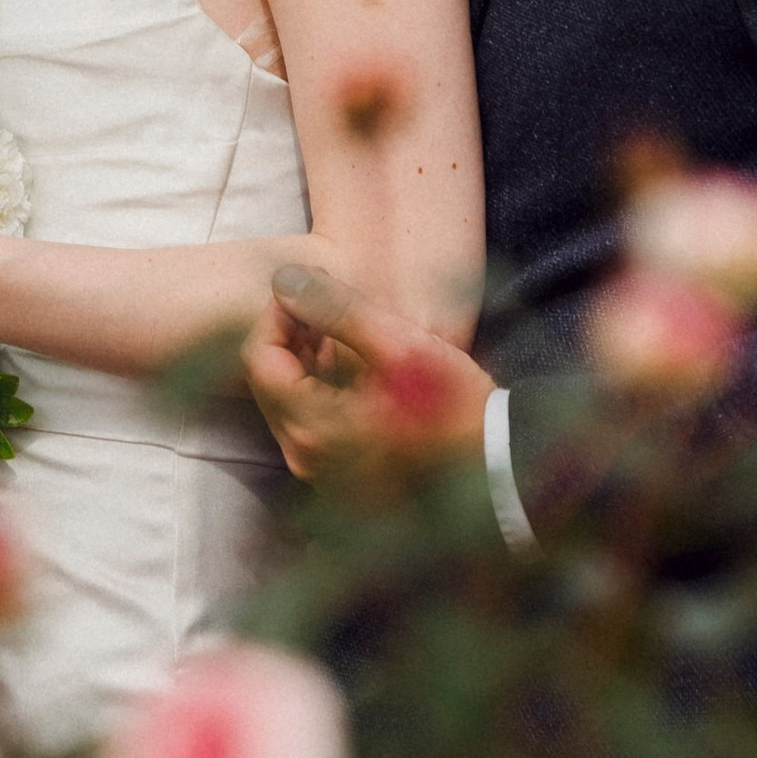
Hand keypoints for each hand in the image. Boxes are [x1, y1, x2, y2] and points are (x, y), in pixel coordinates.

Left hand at [240, 251, 491, 478]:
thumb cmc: (453, 407)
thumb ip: (335, 309)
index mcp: (313, 428)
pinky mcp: (340, 478)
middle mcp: (306, 458)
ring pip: (287, 399)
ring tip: (346, 328)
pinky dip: (319, 386)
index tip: (312, 287)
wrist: (496, 467)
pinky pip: (309, 421)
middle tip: (328, 301)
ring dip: (305, 357)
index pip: (260, 358)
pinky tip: (355, 364)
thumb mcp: (398, 345)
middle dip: (291, 333)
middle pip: (268, 379)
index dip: (278, 313)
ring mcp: (321, 473)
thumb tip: (283, 280)